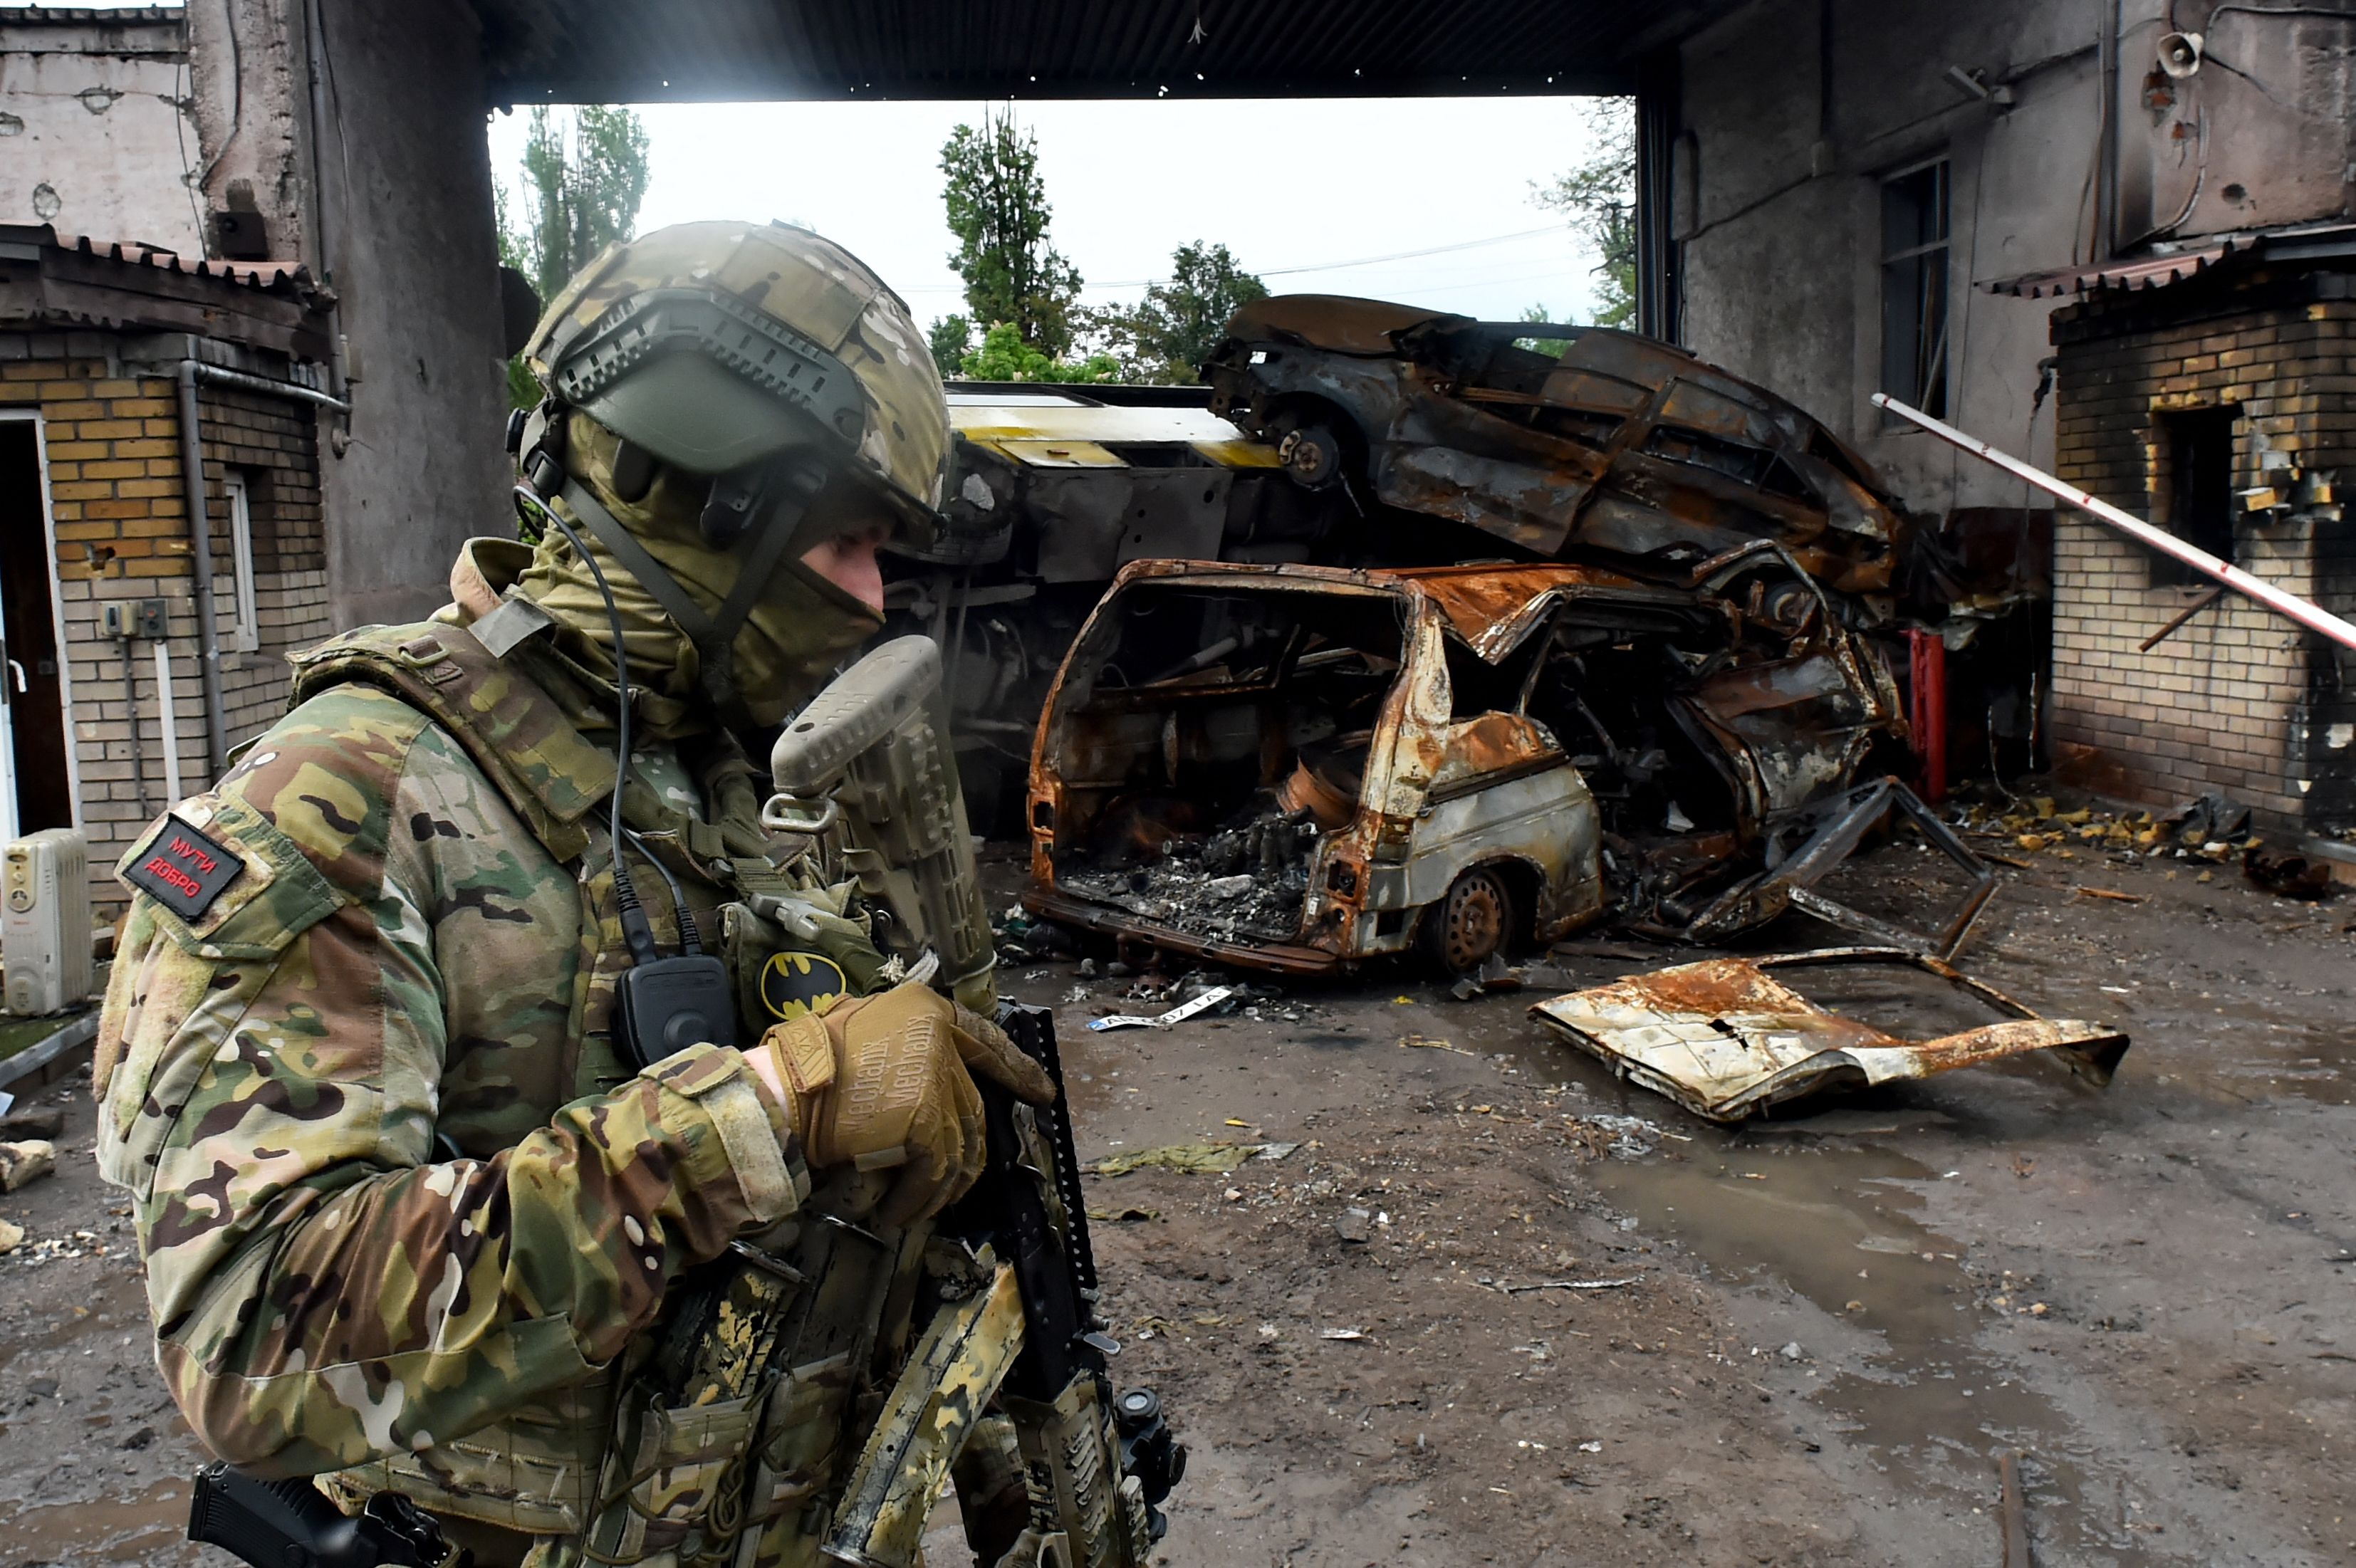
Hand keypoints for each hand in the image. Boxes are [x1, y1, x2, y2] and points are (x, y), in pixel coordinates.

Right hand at [752, 981, 1053, 1225]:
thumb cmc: (807, 1064)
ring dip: (941, 1186)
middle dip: (967, 1153)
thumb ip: (901, 1047)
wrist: (783, 1090)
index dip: (1015, 1068)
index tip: (1041, 1091)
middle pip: (971, 1107)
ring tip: (917, 1209)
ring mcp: (936, 1081)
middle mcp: (939, 1040)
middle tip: (960, 1186)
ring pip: (960, 1146)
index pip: (985, 1041)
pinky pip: (935, 1173)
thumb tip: (922, 1082)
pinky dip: (917, 1199)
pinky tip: (898, 1213)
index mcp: (926, 1010)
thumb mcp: (860, 1028)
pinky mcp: (926, 1122)